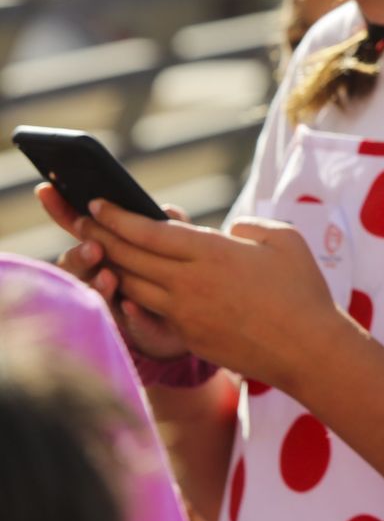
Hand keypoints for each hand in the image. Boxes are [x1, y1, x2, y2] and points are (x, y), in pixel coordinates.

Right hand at [42, 183, 189, 358]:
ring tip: (108, 276)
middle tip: (93, 247)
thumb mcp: (173, 242)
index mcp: (106, 251)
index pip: (77, 229)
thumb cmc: (177, 271)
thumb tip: (167, 209)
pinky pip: (131, 324)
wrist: (201, 316)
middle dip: (81, 256)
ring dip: (99, 285)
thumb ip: (165, 227)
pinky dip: (131, 316)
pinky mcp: (138, 329)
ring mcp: (115, 305)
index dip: (60, 211)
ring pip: (97, 296)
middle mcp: (100, 277)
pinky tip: (131, 306)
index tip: (46, 191)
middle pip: (77, 265)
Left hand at [75, 200, 341, 391]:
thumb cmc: (303, 290)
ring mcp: (185, 313)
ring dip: (110, 267)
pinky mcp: (188, 337)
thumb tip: (227, 231)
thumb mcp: (285, 239)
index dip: (117, 217)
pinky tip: (125, 287)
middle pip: (129, 257)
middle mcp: (189, 282)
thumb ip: (250, 226)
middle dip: (100, 237)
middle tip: (79, 222)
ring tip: (95, 252)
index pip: (149, 232)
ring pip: (132, 286)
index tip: (96, 204)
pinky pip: (150, 312)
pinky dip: (132, 296)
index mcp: (212, 252)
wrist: (307, 349)